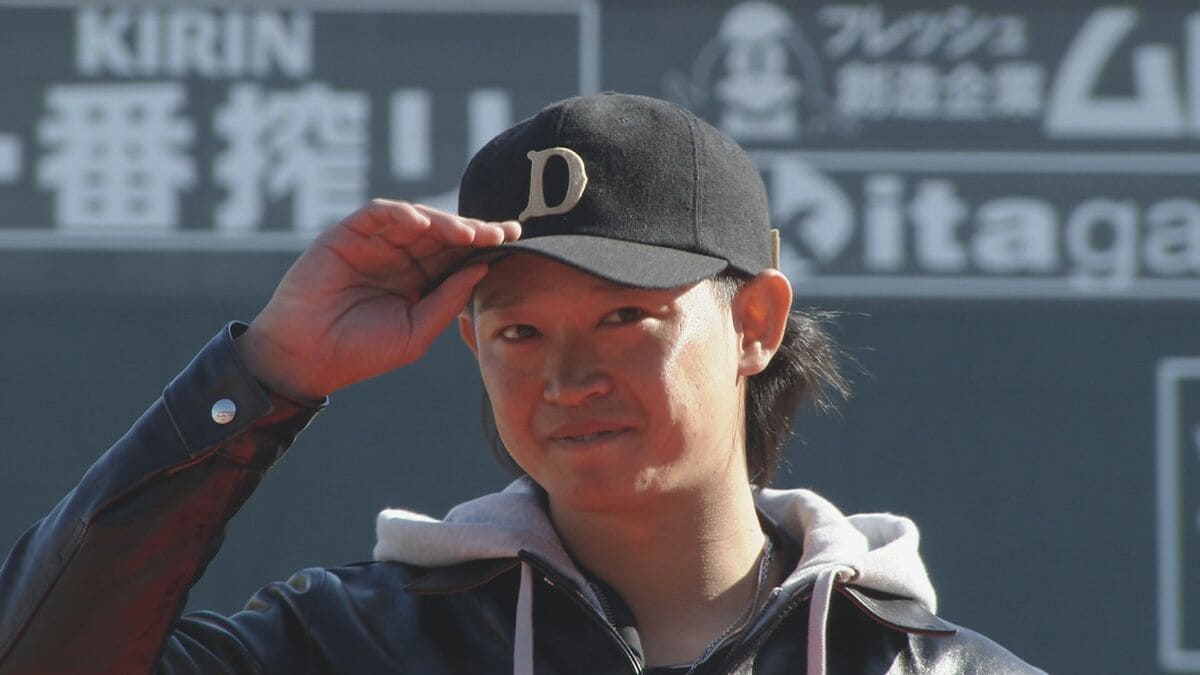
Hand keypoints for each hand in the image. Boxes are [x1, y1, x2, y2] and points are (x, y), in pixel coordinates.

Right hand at [236, 199, 519, 400]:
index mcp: (419, 280)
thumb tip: (483, 268)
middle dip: (474, 229)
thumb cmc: (361, 351)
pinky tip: (422, 223)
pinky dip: (401, 213)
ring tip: (469, 232)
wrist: (307, 359)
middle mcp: (399, 257)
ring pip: (416, 219)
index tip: (516, 240)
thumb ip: (448, 300)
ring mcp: (374, 244)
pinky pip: (377, 213)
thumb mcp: (417, 332)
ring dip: (444, 221)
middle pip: (443, 233)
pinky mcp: (346, 235)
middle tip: (502, 231)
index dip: (484, 245)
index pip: (457, 255)